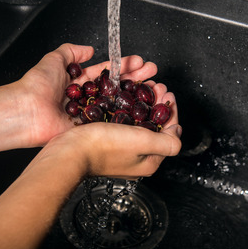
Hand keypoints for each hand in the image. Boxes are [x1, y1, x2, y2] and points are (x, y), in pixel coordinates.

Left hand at [14, 43, 158, 146]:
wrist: (27, 111)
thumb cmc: (36, 86)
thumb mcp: (54, 59)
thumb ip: (72, 51)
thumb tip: (88, 49)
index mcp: (79, 83)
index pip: (107, 73)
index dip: (124, 66)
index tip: (140, 61)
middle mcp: (86, 99)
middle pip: (116, 88)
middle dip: (136, 78)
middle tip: (153, 72)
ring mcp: (89, 115)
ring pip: (118, 104)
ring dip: (137, 97)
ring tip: (154, 87)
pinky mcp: (90, 130)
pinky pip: (111, 123)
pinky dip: (128, 117)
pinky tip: (143, 110)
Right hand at [32, 83, 181, 178]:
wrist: (70, 151)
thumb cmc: (103, 147)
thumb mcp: (143, 142)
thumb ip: (167, 142)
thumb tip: (177, 136)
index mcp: (148, 161)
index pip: (170, 134)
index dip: (171, 112)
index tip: (168, 95)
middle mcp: (136, 158)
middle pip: (154, 127)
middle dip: (157, 105)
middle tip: (157, 87)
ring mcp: (120, 150)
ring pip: (138, 122)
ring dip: (143, 104)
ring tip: (143, 88)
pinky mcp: (106, 142)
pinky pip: (122, 122)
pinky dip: (127, 108)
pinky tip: (124, 98)